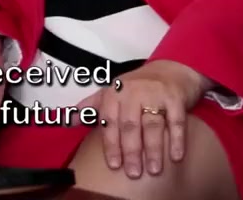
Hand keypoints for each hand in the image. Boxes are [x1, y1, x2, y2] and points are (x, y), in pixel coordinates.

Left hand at [73, 59, 210, 178]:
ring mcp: (155, 94)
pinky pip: (177, 121)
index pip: (109, 121)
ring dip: (153, 149)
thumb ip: (90, 107)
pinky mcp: (175, 98)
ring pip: (152, 125)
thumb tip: (66, 121)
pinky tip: (176, 157)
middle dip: (131, 151)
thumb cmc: (136, 86)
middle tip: (133, 173)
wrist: (170, 69)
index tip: (114, 165)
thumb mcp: (110, 92)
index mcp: (114, 93)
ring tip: (154, 170)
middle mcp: (133, 92)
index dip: (111, 144)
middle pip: (130, 125)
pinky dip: (177, 139)